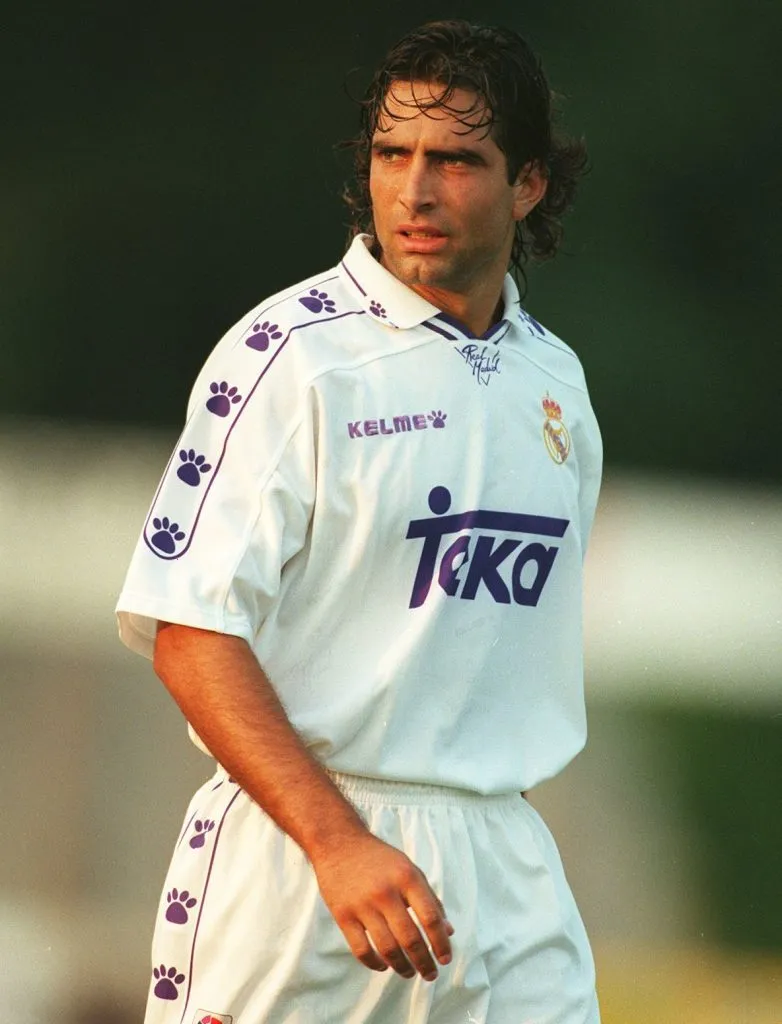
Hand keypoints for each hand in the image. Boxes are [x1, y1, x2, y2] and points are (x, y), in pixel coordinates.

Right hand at [311, 831, 454, 981]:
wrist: (339, 843)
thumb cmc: (379, 859)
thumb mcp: (409, 870)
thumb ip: (430, 899)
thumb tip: (449, 931)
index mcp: (407, 877)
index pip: (430, 917)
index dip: (441, 943)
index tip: (445, 959)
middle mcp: (386, 892)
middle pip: (410, 938)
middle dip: (424, 962)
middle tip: (431, 974)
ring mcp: (363, 905)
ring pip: (387, 948)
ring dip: (402, 967)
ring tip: (410, 973)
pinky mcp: (343, 915)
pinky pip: (361, 950)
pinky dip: (375, 963)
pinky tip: (384, 965)